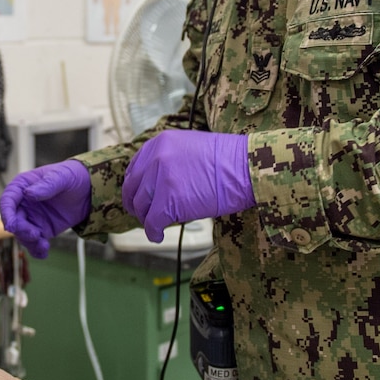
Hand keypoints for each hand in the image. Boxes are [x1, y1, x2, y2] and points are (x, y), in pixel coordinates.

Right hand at [0, 160, 91, 258]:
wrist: (89, 190)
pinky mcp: (43, 229)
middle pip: (14, 220)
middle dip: (21, 230)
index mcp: (23, 186)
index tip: (11, 225)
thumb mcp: (61, 176)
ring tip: (43, 246)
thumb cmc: (71, 176)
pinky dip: (37, 250)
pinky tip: (44, 252)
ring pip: (22, 234)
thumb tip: (28, 194)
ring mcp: (33, 218)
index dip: (6, 213)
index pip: (8, 200)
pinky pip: (35, 242)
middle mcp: (24, 204)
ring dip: (29, 242)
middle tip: (34, 235)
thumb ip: (46, 184)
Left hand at [122, 131, 253, 241]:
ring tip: (156, 226)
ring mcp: (161, 179)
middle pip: (133, 189)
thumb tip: (157, 183)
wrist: (246, 167)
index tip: (138, 197)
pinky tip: (158, 236)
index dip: (135, 187)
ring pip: (142, 207)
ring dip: (147, 219)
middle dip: (136, 205)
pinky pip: (152, 222)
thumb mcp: (190, 148)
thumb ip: (169, 160)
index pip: (135, 169)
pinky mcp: (169, 201)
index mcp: (159, 143)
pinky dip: (153, 232)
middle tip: (143, 215)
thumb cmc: (228, 160)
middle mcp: (155, 158)